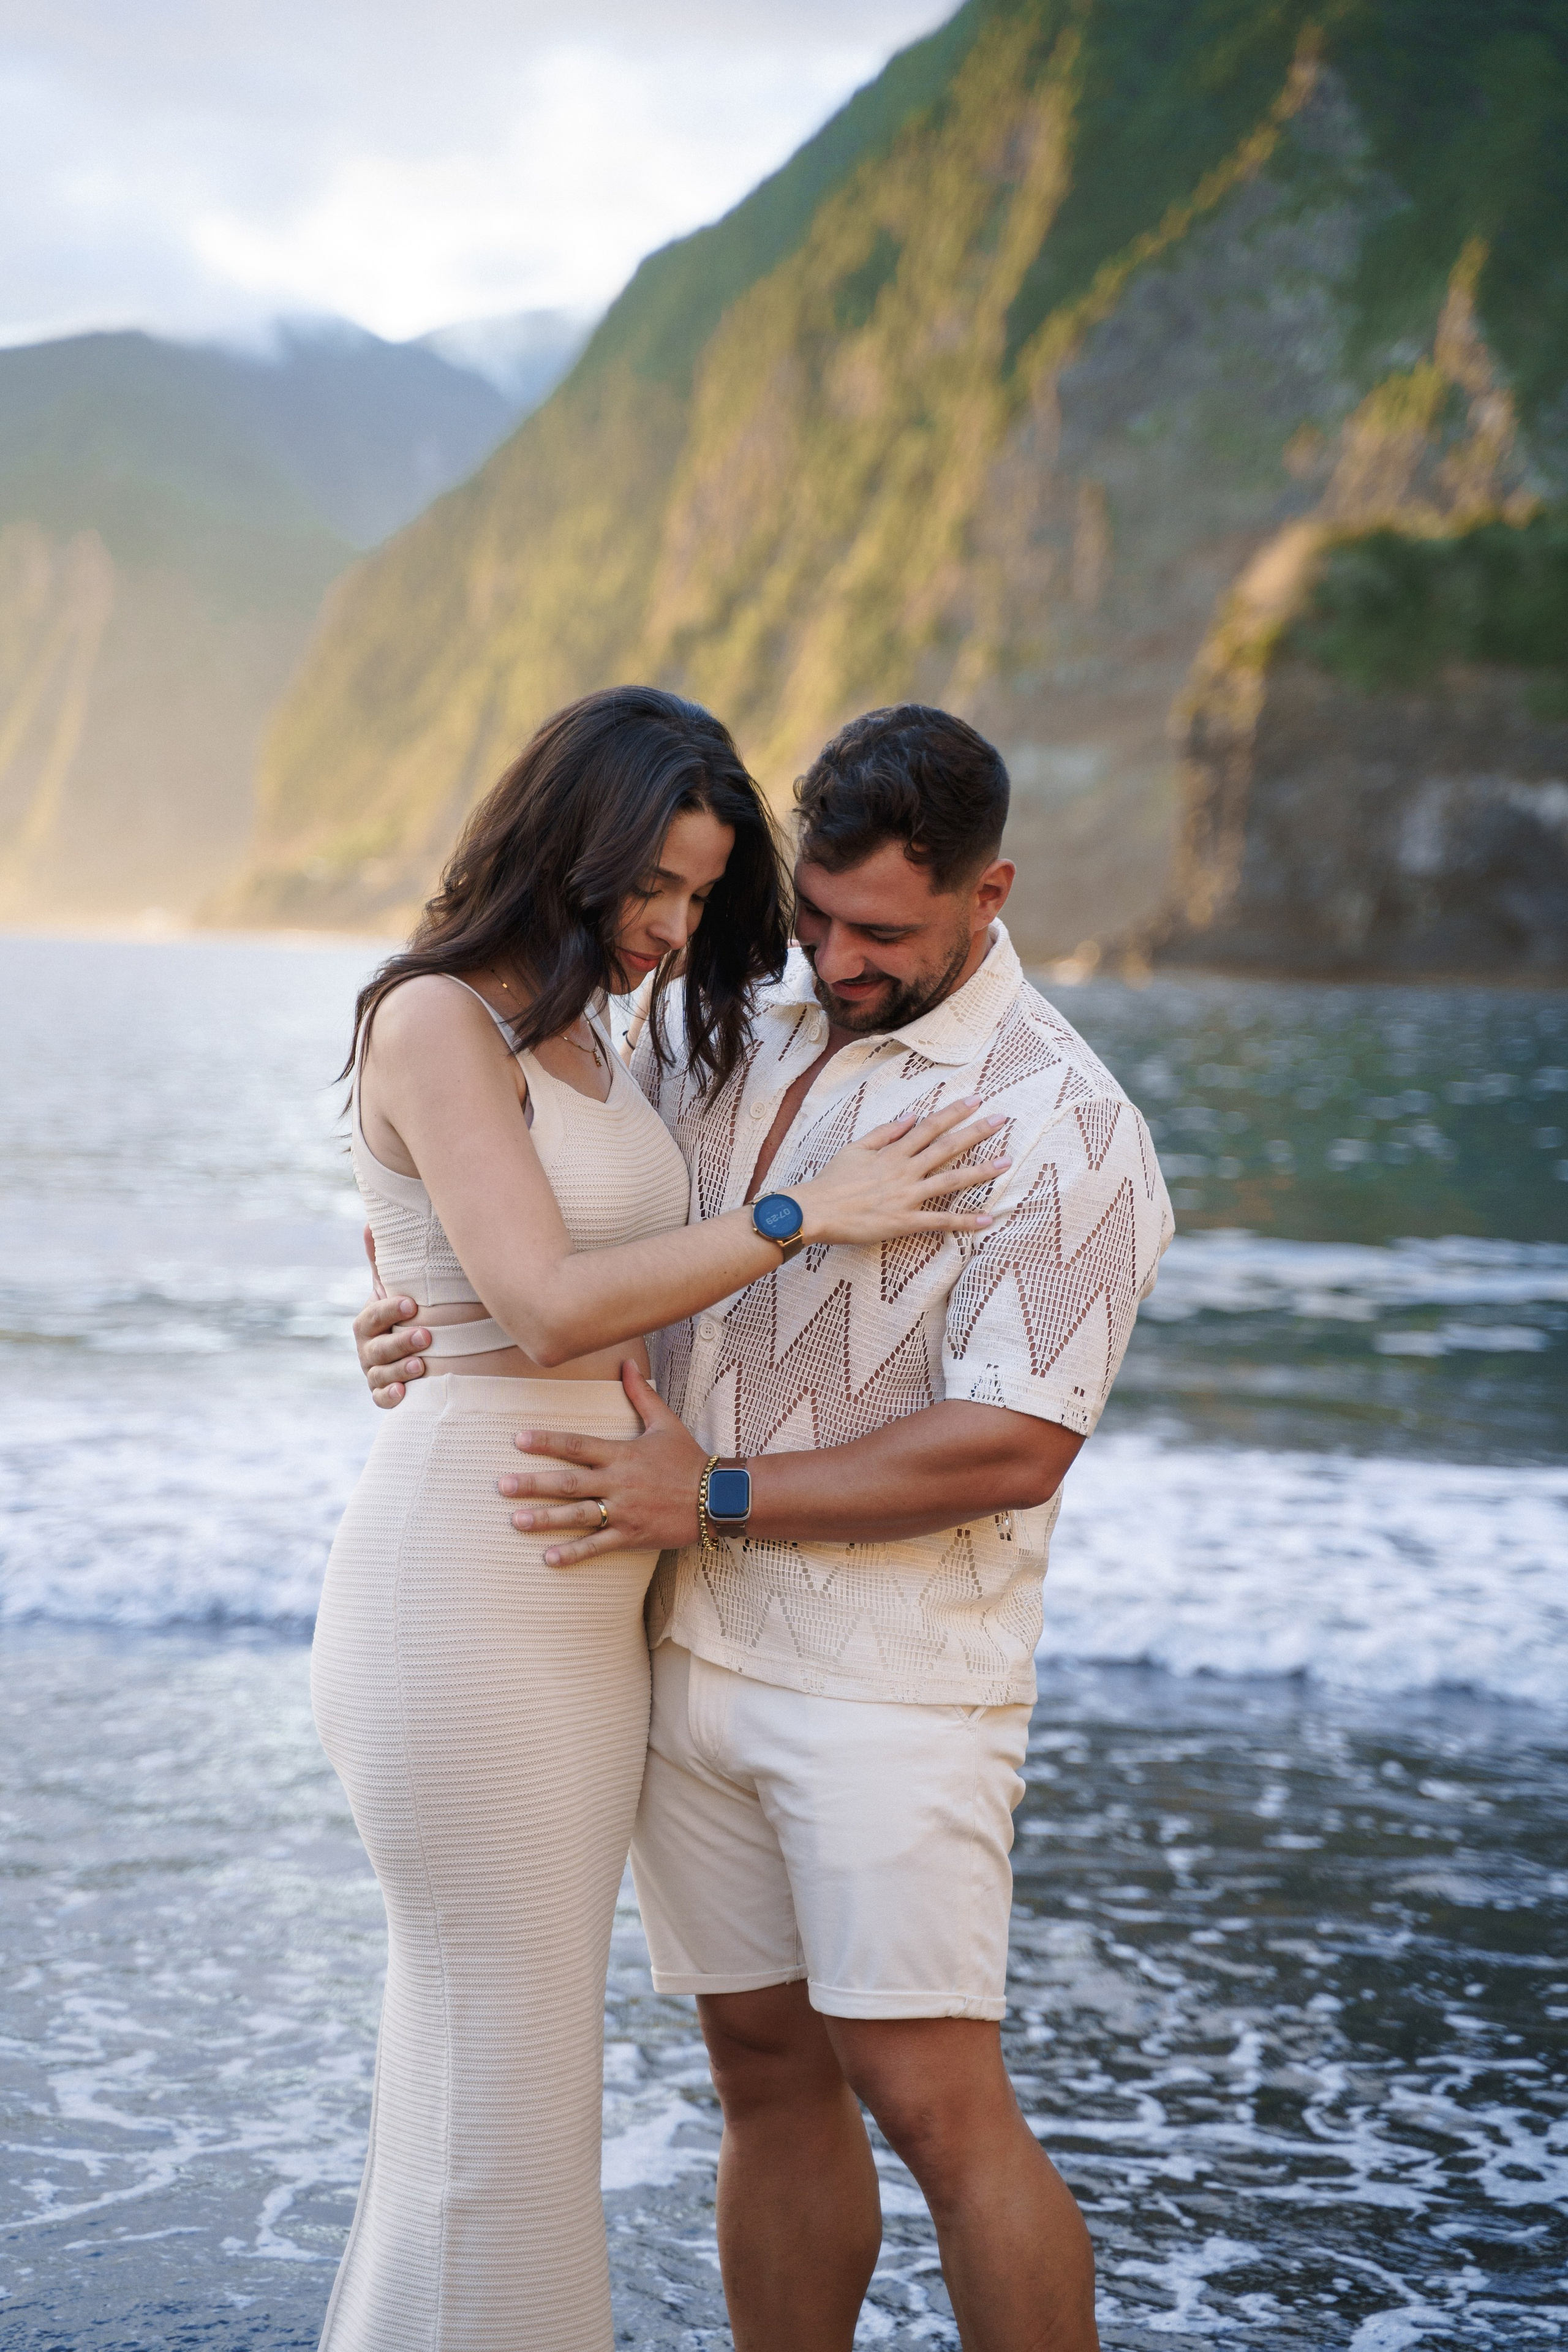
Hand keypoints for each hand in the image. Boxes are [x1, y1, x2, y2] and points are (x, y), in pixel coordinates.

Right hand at [354, 1231, 430, 1407]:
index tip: (411, 1305)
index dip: (388, 1311)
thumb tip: (371, 1223)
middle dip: (399, 1342)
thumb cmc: (404, 1313)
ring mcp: (374, 1373)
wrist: (412, 1349)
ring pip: (380, 1374)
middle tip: (426, 1336)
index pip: (372, 1316)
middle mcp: (367, 1349)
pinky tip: (405, 1392)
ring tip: (421, 1366)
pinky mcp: (383, 1393)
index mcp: (368, 1322)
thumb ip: (382, 1261)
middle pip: (376, 1348)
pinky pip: (381, 1399)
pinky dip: (390, 1397)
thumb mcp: (393, 1288)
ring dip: (399, 1370)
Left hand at [498, 1361, 706, 1563]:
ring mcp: (624, 1511)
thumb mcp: (665, 1422)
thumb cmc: (687, 1458)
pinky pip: (599, 1545)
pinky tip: (549, 1558)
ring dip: (546, 1519)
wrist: (716, 1496)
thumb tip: (627, 1362)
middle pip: (569, 1482)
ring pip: (578, 1515)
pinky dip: (574, 1553)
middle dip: (533, 1484)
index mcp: (621, 1454)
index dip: (547, 1441)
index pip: (577, 1445)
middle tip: (502, 1486)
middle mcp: (618, 1482)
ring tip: (516, 1521)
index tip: (518, 1439)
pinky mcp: (633, 1535)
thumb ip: (640, 1394)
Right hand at [793, 1095, 1010, 1245]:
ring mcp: (907, 1196)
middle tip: (1001, 1119)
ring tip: (1006, 1163)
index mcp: (893, 1152)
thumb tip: (910, 1117)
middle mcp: (905, 1170)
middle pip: (947, 1147)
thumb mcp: (856, 1148)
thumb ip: (885, 1133)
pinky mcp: (905, 1222)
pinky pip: (940, 1222)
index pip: (930, 1126)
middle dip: (976, 1132)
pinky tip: (987, 1219)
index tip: (975, 1100)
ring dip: (980, 1171)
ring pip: (950, 1180)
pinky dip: (964, 1221)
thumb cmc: (832, 1180)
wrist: (815, 1210)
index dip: (954, 1112)